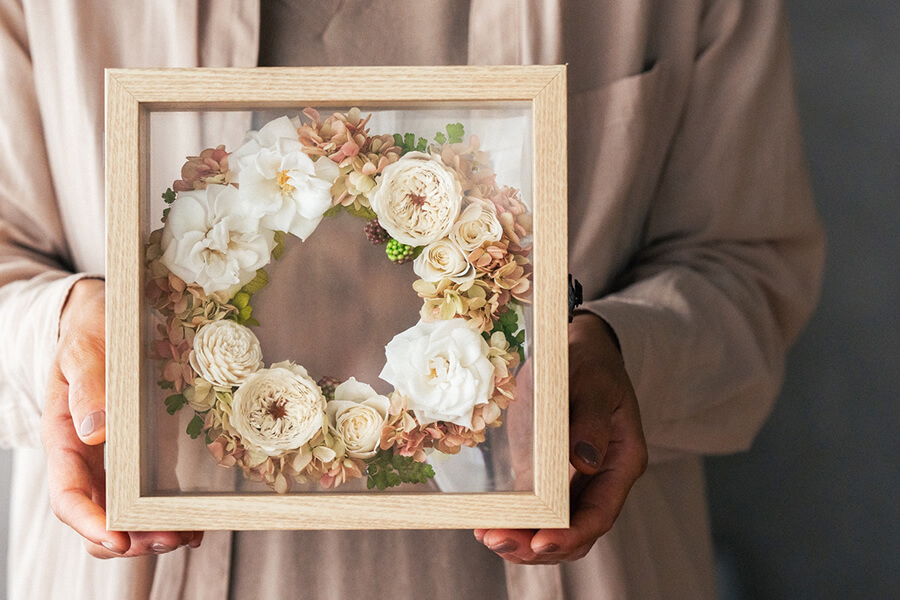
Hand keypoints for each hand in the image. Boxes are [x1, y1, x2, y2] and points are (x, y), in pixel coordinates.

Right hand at [40, 278, 201, 557]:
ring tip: (187, 536)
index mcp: (65, 438)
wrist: (104, 318)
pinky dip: (166, 515)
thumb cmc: (91, 332)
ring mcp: (112, 460)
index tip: (118, 537)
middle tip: (169, 539)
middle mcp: (87, 458)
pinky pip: (146, 495)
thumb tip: (93, 433)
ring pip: (122, 514)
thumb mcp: (85, 350)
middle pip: (98, 516)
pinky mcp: (139, 456)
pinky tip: (195, 523)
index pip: (68, 496)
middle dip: (129, 540)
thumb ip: (87, 386)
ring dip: (150, 534)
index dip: (90, 522)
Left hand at [475, 313, 647, 563]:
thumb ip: (591, 420)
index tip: (540, 542)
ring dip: (521, 540)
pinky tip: (486, 524)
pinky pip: (535, 511)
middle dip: (537, 546)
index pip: (600, 513)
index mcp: (621, 462)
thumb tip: (584, 462)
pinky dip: (514, 522)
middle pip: (574, 531)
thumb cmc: (591, 363)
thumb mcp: (595, 383)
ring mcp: (574, 482)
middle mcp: (600, 480)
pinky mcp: (549, 476)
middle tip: (498, 541)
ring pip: (553, 528)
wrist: (578, 351)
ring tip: (487, 537)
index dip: (571, 534)